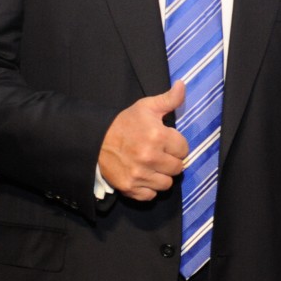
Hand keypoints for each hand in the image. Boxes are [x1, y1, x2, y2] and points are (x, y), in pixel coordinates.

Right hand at [98, 81, 189, 201]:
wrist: (95, 140)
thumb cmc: (124, 123)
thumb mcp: (146, 107)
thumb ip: (169, 99)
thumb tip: (182, 85)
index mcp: (157, 136)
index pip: (184, 149)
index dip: (176, 144)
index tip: (166, 141)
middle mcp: (150, 157)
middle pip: (178, 168)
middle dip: (171, 160)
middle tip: (160, 153)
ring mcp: (140, 175)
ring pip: (167, 183)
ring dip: (162, 175)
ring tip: (153, 165)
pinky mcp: (130, 188)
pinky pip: (151, 195)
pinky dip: (149, 188)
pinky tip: (144, 176)